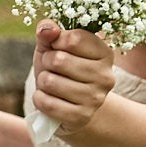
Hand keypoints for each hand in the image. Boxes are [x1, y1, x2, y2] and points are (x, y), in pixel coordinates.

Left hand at [30, 21, 114, 135]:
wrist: (66, 105)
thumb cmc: (59, 70)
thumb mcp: (52, 46)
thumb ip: (49, 31)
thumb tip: (46, 29)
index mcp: (104, 53)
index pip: (74, 38)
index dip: (56, 41)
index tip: (57, 47)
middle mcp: (106, 76)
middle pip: (59, 60)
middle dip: (46, 63)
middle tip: (53, 70)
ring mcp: (96, 99)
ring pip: (50, 82)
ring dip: (42, 82)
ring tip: (53, 85)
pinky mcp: (82, 117)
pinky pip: (46, 103)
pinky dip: (39, 99)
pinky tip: (50, 99)